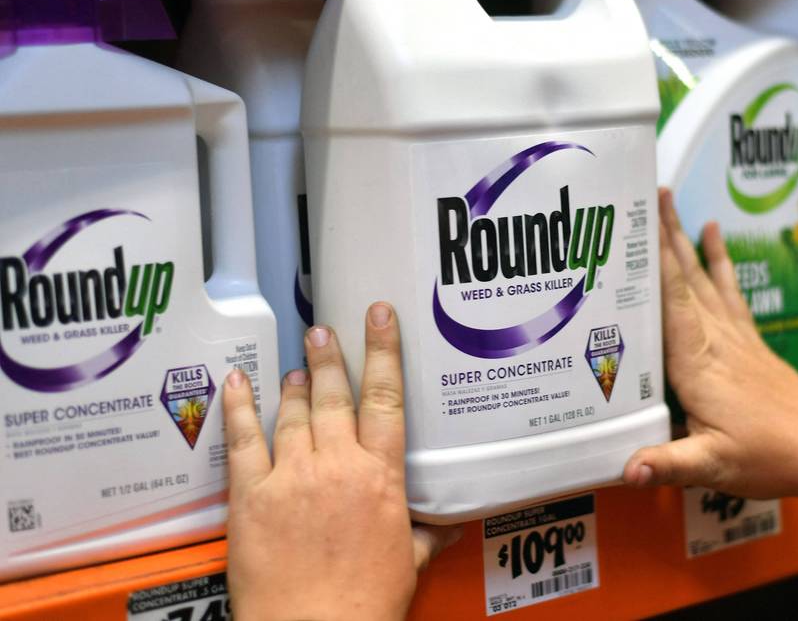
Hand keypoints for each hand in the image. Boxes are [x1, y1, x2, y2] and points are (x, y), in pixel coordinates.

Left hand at [222, 303, 461, 620]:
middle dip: (329, 358)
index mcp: (380, 478)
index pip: (385, 400)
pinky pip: (243, 441)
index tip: (379, 318)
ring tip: (298, 363)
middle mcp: (336, 466)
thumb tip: (447, 525)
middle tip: (324, 330)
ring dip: (295, 384)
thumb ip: (424, 534)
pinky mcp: (251, 497)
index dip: (382, 353)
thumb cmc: (365, 604)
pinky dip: (240, 408)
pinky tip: (238, 383)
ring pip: (293, 414)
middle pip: (333, 397)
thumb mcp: (408, 562)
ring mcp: (290, 478)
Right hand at [622, 190, 797, 500]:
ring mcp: (735, 337)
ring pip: (704, 278)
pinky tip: (714, 237)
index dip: (655, 262)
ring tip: (671, 201)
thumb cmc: (769, 456)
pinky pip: (728, 290)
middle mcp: (716, 341)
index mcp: (699, 364)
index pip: (673, 302)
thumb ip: (667, 463)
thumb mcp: (712, 467)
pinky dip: (718, 261)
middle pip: (686, 279)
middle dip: (666, 236)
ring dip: (686, 239)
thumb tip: (625, 469)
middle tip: (648, 193)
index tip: (638, 225)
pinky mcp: (748, 341)